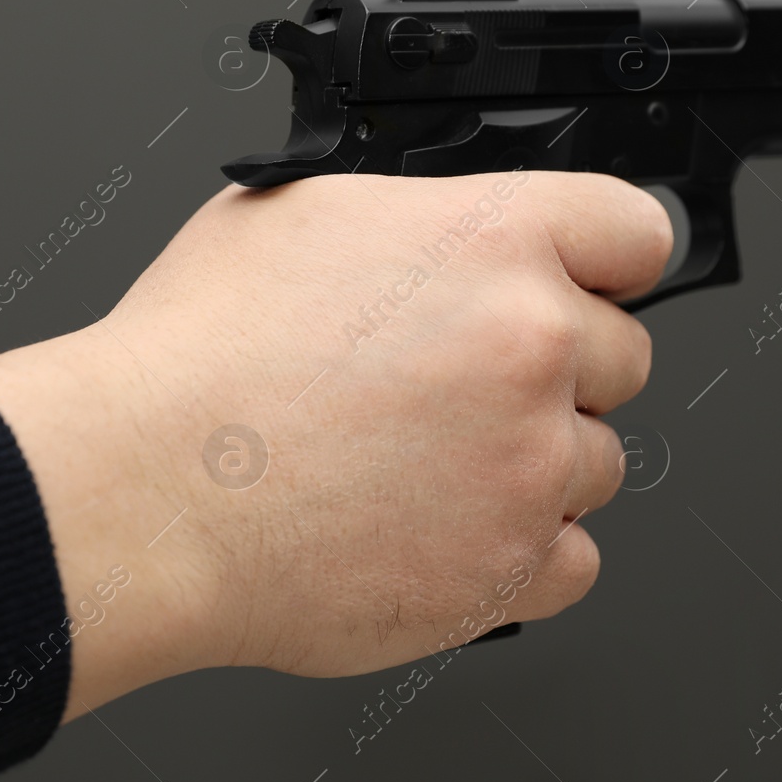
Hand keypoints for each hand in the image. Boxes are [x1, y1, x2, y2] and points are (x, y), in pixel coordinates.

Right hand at [0, 170, 670, 717]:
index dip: (606, 262)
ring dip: (532, 465)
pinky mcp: (512, 566)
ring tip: (424, 465)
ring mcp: (531, 462)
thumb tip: (456, 234)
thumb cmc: (195, 357)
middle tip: (459, 389)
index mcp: (494, 240)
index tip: (588, 284)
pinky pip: (574, 560)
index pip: (637, 232)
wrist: (144, 491)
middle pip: (620, 356)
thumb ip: (419, 219)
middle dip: (555, 371)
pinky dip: (521, 552)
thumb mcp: (302, 215)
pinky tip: (441, 528)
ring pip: (596, 461)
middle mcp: (532, 344)